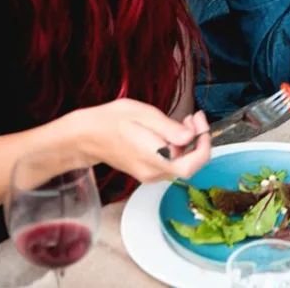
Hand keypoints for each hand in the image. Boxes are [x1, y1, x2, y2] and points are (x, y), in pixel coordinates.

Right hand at [68, 100, 210, 181]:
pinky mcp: (148, 171)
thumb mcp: (143, 114)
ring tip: (184, 120)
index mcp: (152, 158)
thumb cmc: (111, 121)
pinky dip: (179, 147)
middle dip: (199, 141)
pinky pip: (172, 162)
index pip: (190, 165)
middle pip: (190, 164)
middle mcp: (153, 172)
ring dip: (190, 143)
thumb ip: (169, 128)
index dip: (204, 146)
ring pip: (182, 163)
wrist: (86, 136)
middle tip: (194, 118)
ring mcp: (150, 174)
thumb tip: (190, 137)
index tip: (201, 124)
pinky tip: (173, 131)